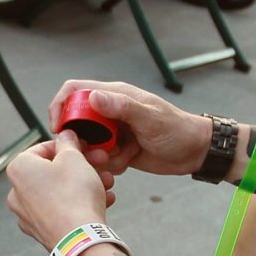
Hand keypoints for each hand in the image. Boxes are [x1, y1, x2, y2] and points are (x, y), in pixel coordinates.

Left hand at [6, 133, 113, 250]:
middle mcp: (17, 192)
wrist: (80, 240)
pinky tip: (103, 200)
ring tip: (107, 183)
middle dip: (82, 166)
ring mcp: (27, 215)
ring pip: (60, 191)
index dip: (69, 145)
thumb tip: (65, 136)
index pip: (44, 148)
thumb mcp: (74, 158)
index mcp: (19, 169)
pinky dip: (79, 204)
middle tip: (101, 163)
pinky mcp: (41, 231)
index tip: (86, 147)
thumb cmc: (74, 196)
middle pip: (54, 171)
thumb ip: (68, 142)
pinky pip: (61, 211)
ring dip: (85, 185)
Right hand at [47, 80, 208, 176]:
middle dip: (81, 141)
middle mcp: (110, 111)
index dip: (61, 106)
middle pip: (77, 122)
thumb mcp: (150, 118)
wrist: (196, 151)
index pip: (75, 91)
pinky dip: (111, 164)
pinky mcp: (118, 149)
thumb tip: (94, 98)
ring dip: (99, 156)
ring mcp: (113, 131)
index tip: (59, 128)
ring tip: (121, 157)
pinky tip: (129, 161)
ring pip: (88, 144)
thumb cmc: (177, 129)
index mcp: (115, 95)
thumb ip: (122, 107)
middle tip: (98, 153)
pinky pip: (101, 158)